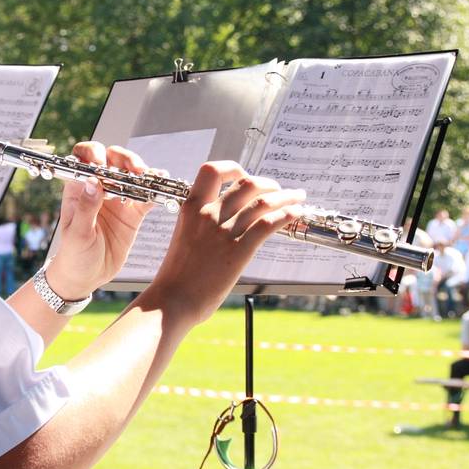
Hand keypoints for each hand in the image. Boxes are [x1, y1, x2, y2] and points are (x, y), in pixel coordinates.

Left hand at [45, 142, 155, 298]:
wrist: (86, 278)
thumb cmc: (73, 255)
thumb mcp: (77, 233)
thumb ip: (86, 208)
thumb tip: (92, 181)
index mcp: (78, 189)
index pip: (83, 159)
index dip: (93, 154)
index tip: (102, 165)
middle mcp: (98, 189)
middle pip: (112, 160)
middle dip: (124, 159)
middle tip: (133, 169)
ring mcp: (117, 199)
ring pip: (131, 175)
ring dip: (141, 171)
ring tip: (148, 176)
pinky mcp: (133, 213)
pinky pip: (145, 197)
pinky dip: (154, 190)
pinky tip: (161, 186)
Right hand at [144, 162, 305, 324]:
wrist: (172, 300)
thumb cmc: (176, 276)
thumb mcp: (184, 238)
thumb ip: (201, 225)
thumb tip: (222, 222)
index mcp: (191, 208)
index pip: (212, 170)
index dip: (233, 168)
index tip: (244, 175)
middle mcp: (208, 214)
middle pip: (246, 183)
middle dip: (268, 183)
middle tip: (278, 191)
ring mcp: (223, 232)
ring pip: (262, 201)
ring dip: (286, 196)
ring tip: (297, 198)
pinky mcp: (238, 250)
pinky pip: (268, 223)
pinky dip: (286, 214)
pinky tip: (295, 214)